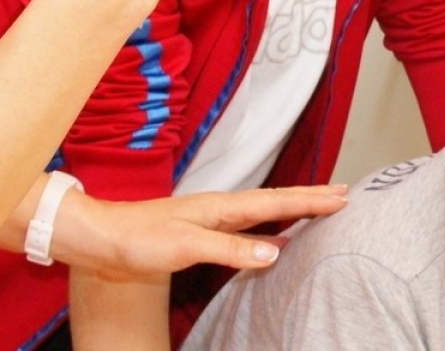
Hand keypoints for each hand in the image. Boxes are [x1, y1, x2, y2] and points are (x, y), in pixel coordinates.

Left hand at [48, 183, 345, 280]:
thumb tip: (276, 251)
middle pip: (275, 200)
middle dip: (309, 197)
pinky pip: (248, 229)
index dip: (309, 200)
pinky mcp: (200, 234)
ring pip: (263, 212)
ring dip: (292, 211)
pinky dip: (269, 230)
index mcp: (221, 207)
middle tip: (343, 194)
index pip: (275, 201)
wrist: (101, 238)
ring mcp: (211, 220)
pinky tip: (276, 242)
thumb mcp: (185, 246)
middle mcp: (220, 208)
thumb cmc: (138, 239)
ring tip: (320, 210)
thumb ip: (230, 249)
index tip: (341, 196)